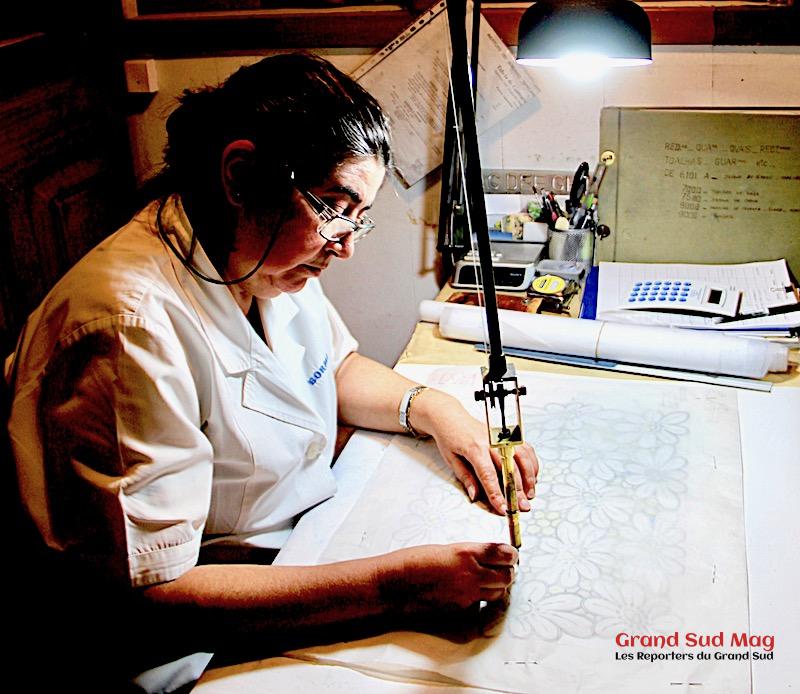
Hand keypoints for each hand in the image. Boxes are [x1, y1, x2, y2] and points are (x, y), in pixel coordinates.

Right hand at [377, 543, 517, 613]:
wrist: (393, 587)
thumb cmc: (412, 563)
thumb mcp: (445, 550)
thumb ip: (468, 555)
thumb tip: (487, 559)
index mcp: (466, 553)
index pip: (504, 554)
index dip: (510, 555)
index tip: (510, 555)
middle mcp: (471, 575)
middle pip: (507, 576)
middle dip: (507, 572)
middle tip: (501, 569)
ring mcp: (467, 596)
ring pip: (498, 593)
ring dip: (496, 587)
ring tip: (484, 581)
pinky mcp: (461, 613)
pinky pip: (481, 606)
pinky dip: (480, 601)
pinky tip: (468, 595)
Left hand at [412, 389, 538, 514]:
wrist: (451, 417)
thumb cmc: (450, 437)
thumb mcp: (451, 460)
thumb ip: (466, 478)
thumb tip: (475, 496)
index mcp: (474, 448)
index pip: (488, 475)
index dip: (497, 494)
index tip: (503, 508)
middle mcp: (491, 441)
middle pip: (509, 469)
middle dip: (517, 491)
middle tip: (522, 506)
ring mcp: (502, 436)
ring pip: (523, 458)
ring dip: (529, 478)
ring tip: (530, 494)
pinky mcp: (508, 434)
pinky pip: (526, 449)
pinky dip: (532, 464)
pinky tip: (532, 477)